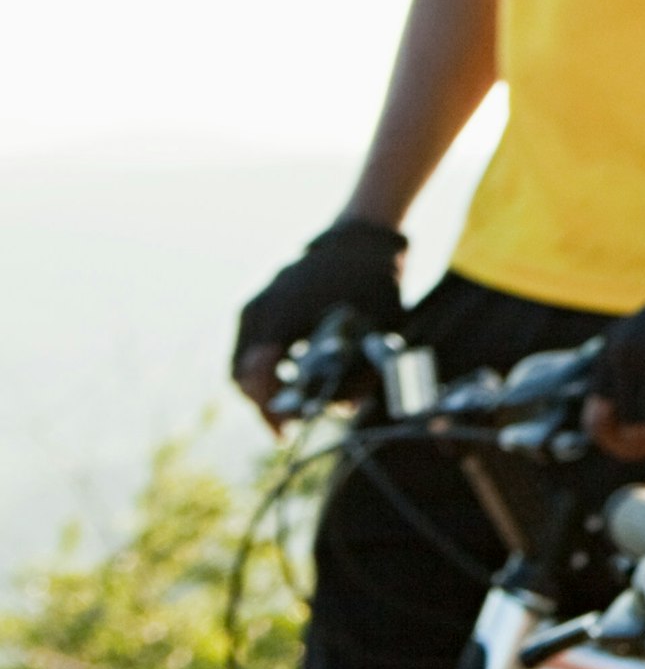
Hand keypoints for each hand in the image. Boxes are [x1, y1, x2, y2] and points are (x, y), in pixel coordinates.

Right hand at [231, 218, 406, 414]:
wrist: (363, 234)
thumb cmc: (374, 279)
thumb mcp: (377, 326)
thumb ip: (360, 368)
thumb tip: (343, 410)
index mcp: (280, 314)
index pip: (256, 376)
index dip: (268, 409)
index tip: (284, 434)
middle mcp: (258, 308)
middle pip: (244, 374)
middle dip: (265, 403)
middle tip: (288, 426)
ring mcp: (255, 302)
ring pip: (244, 360)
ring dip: (265, 386)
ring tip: (292, 406)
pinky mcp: (261, 301)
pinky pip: (253, 344)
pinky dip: (267, 367)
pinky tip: (293, 379)